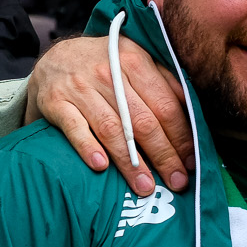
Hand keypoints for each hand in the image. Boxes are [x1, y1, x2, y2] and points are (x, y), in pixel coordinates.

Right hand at [25, 35, 195, 196]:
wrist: (54, 60)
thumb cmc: (104, 66)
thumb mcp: (135, 60)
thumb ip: (163, 80)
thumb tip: (192, 110)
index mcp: (134, 61)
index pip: (165, 104)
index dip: (181, 136)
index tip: (191, 161)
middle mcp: (108, 72)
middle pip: (142, 120)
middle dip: (163, 155)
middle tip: (177, 182)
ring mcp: (80, 88)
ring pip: (112, 129)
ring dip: (131, 163)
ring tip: (145, 187)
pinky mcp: (56, 102)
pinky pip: (75, 128)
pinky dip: (88, 147)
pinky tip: (101, 167)